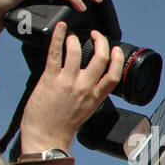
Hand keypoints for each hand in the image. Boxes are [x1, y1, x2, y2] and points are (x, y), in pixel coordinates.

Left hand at [19, 22, 122, 153]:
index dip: (117, 58)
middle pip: (101, 58)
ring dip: (76, 38)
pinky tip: (60, 29)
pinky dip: (58, 37)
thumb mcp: (85, 110)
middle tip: (96, 35)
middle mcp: (85, 88)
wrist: (46, 135)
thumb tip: (88, 80)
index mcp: (96, 97)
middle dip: (101, 41)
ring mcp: (68, 82)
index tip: (115, 49)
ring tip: (73, 35)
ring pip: (78, 52)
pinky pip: (56, 53)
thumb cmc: (62, 125)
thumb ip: (89, 94)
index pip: (114, 74)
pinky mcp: (50, 78)